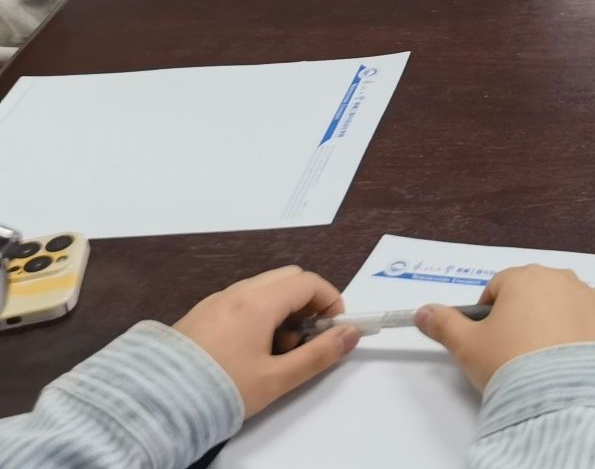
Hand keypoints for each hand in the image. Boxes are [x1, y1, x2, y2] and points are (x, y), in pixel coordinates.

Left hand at [172, 266, 356, 419]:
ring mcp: (215, 301)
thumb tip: (350, 334)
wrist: (155, 404)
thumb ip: (319, 355)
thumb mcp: (276, 379)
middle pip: (287, 278)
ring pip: (263, 288)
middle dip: (307, 302)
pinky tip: (248, 349)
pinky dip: (258, 313)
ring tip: (276, 350)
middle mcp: (237, 293)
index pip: (308, 282)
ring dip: (283, 308)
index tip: (334, 329)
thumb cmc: (221, 389)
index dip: (330, 300)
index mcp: (258, 303)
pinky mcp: (199, 314)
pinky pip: (240, 300)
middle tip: (306, 339)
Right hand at [417, 265, 594, 394]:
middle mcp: (557, 277)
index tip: (488, 338)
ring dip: (554, 314)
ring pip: (564, 297)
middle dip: (522, 312)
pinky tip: (576, 342)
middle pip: (532, 289)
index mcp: (522, 278)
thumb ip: (443, 324)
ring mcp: (588, 293)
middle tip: (514, 348)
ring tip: (545, 352)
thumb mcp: (466, 346)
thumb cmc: (509, 362)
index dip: (489, 311)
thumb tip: (421, 310)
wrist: (560, 392)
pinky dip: (586, 319)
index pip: (498, 286)